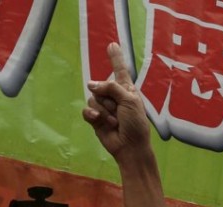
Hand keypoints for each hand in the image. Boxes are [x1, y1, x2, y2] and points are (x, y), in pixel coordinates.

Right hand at [83, 43, 152, 161]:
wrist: (130, 147)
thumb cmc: (136, 124)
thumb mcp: (129, 101)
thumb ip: (111, 88)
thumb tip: (90, 84)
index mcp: (126, 90)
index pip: (120, 70)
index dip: (116, 58)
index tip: (112, 44)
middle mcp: (114, 96)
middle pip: (100, 86)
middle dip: (110, 100)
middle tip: (121, 113)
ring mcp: (104, 106)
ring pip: (93, 99)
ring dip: (105, 111)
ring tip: (115, 122)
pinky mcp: (95, 118)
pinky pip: (87, 110)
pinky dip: (94, 115)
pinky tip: (101, 122)